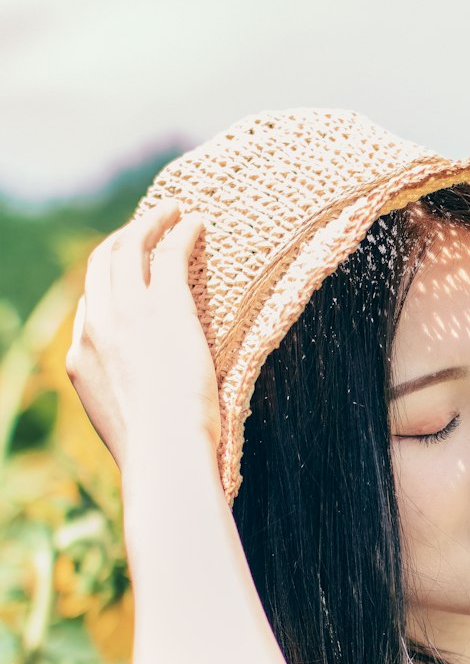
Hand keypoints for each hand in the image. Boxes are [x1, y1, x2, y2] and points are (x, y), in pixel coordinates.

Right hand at [65, 200, 222, 476]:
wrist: (166, 452)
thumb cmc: (158, 453)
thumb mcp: (126, 428)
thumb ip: (126, 404)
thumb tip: (149, 408)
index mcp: (80, 361)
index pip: (89, 307)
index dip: (111, 285)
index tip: (135, 276)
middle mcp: (96, 328)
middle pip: (101, 265)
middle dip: (123, 238)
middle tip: (149, 224)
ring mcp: (127, 314)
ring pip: (130, 247)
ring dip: (150, 222)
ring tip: (173, 210)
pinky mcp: (165, 306)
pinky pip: (170, 253)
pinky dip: (181, 231)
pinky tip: (197, 223)